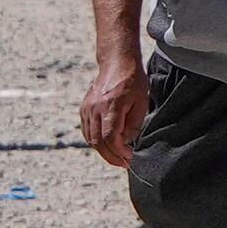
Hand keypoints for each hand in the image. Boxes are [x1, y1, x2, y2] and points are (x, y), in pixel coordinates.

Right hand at [80, 53, 148, 169]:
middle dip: (111, 157)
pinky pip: (87, 131)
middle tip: (124, 164)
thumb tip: (127, 141)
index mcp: (110, 106)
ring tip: (117, 158)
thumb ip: (134, 123)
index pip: (111, 138)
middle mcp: (94, 109)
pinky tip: (107, 146)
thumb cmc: (133, 81)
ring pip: (91, 139)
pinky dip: (96, 141)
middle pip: (98, 142)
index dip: (120, 152)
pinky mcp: (84, 109)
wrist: (117, 63)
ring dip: (103, 152)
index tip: (130, 158)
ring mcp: (87, 109)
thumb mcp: (142, 101)